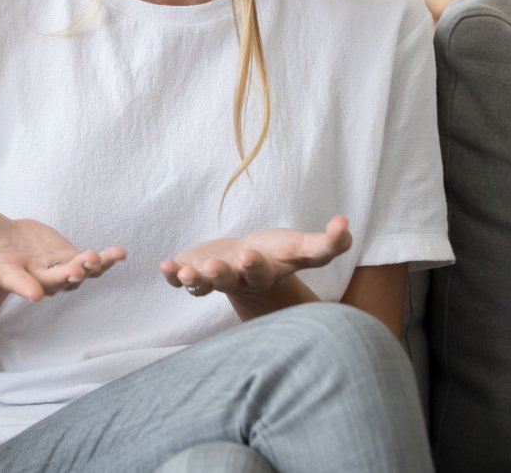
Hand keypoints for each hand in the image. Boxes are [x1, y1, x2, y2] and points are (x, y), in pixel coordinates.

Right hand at [0, 207, 125, 302]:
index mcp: (4, 272)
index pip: (14, 282)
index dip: (23, 287)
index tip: (34, 293)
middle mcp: (30, 275)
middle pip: (50, 281)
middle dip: (63, 278)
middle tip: (76, 271)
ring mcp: (51, 268)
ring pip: (75, 275)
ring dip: (89, 269)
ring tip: (102, 257)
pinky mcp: (66, 257)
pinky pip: (90, 263)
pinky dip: (105, 260)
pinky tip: (121, 253)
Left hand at [160, 215, 352, 297]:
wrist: (248, 260)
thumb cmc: (277, 253)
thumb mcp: (302, 247)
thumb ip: (327, 243)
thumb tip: (346, 223)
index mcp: (264, 273)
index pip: (261, 272)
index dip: (255, 265)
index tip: (248, 254)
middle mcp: (238, 280)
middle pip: (229, 280)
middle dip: (220, 274)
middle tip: (213, 267)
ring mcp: (213, 279)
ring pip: (202, 285)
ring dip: (192, 279)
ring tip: (182, 273)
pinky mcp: (194, 273)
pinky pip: (179, 279)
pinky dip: (171, 275)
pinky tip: (165, 266)